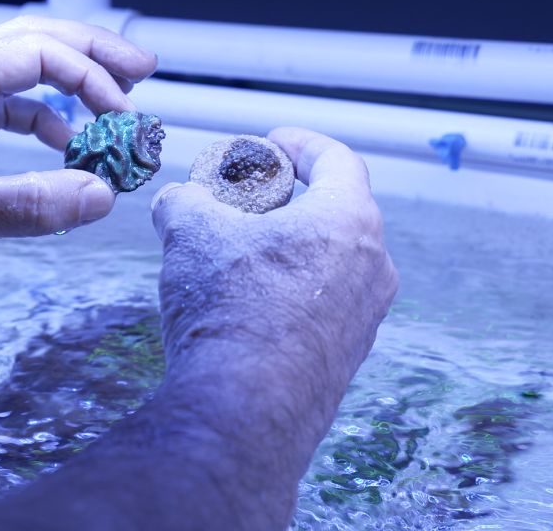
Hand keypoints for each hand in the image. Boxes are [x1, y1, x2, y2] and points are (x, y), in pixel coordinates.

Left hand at [0, 16, 156, 291]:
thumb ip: (34, 205)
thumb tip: (102, 195)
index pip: (38, 53)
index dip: (90, 78)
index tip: (123, 116)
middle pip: (35, 41)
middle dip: (92, 52)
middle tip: (142, 68)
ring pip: (25, 70)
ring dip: (74, 81)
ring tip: (116, 102)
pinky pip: (12, 107)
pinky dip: (49, 117)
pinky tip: (69, 144)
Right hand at [151, 127, 397, 453]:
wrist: (244, 410)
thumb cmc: (231, 308)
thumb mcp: (191, 233)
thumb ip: (185, 201)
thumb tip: (179, 201)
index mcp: (350, 221)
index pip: (337, 161)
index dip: (302, 145)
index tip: (274, 143)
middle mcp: (373, 268)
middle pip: (333, 215)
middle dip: (285, 204)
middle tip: (242, 206)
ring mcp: (365, 318)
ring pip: (326, 265)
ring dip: (284, 253)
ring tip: (232, 260)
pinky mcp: (345, 359)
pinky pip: (319, 308)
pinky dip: (286, 295)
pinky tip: (242, 308)